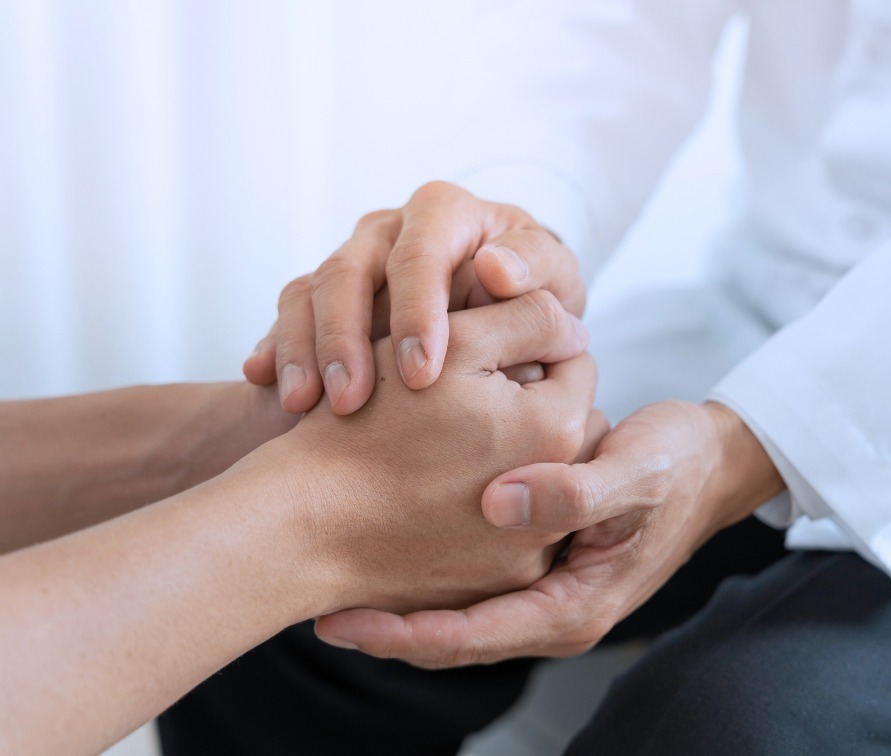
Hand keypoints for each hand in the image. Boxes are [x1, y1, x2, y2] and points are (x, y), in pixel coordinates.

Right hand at [243, 181, 584, 414]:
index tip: (421, 373)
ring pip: (308, 291)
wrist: (500, 310)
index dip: (416, 309)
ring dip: (304, 349)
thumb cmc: (532, 293)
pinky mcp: (324, 295)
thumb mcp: (551, 278)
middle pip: (348, 270)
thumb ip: (534, 269)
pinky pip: (287, 313)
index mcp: (445, 214)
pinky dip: (276, 348)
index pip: (420, 251)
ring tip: (303, 404)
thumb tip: (496, 269)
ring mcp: (352, 260)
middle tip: (350, 400)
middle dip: (344, 337)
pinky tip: (266, 384)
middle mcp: (390, 230)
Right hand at [246, 291, 603, 615]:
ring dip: (509, 453)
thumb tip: (575, 327)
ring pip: (538, 476)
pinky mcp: (493, 584)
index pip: (575, 362)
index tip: (487, 351)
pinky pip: (509, 530)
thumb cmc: (370, 426)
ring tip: (447, 443)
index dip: (530, 343)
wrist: (305, 524)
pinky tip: (436, 491)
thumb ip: (529, 317)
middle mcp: (559, 501)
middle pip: (562, 423)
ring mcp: (527, 552)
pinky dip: (484, 506)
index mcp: (558, 430)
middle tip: (466, 396)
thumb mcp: (454, 343)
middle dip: (528, 400)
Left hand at [313, 401, 784, 663]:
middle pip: (451, 636)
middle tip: (316, 606)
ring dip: (398, 600)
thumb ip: (575, 490)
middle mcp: (550, 609)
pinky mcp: (534, 560)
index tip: (339, 619)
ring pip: (454, 609)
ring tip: (334, 580)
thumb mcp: (635, 473)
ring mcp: (541, 587)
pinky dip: (425, 570)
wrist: (707, 461)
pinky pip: (468, 580)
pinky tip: (386, 540)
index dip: (401, 634)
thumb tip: (501, 504)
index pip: (469, 638)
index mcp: (571, 607)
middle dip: (385, 627)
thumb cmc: (675, 465)